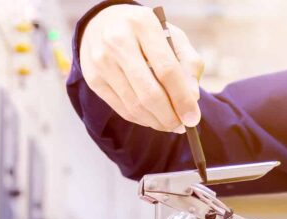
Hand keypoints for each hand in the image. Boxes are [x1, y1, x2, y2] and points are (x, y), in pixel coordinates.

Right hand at [80, 5, 203, 131]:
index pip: (167, 70)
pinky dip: (141, 119)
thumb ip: (189, 64)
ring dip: (156, 122)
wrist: (103, 23)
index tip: (193, 119)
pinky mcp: (93, 79)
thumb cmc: (146, 33)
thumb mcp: (173, 36)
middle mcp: (118, 41)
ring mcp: (102, 61)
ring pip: (135, 106)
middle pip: (149, 93)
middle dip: (169, 117)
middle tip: (181, 126)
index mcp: (143, 24)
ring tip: (170, 124)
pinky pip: (122, 109)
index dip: (182, 99)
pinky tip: (153, 118)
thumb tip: (192, 99)